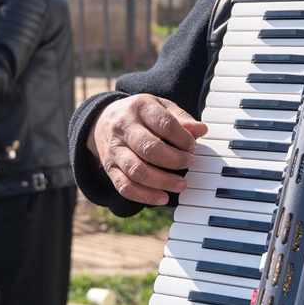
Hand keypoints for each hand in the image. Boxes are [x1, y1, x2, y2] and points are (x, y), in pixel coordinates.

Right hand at [89, 94, 207, 205]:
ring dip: (162, 181)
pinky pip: (125, 186)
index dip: (183, 138)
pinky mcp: (109, 168)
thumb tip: (201, 130)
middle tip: (190, 162)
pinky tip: (162, 198)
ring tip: (181, 184)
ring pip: (137, 170)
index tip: (193, 146)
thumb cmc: (139, 114)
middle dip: (174, 160)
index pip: (164, 124)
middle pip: (149, 148)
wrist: (103, 119)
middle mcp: (124, 128)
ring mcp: (115, 150)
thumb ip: (180, 118)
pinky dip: (144, 196)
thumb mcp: (159, 106)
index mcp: (139, 108)